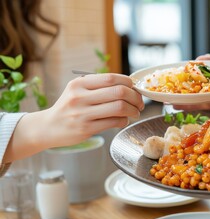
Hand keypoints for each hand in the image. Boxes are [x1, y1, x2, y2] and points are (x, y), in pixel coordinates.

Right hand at [4, 74, 144, 162]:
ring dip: (133, 110)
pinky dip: (124, 121)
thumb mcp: (78, 90)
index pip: (111, 78)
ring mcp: (82, 113)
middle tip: (140, 103)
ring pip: (119, 107)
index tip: (135, 89)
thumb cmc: (69, 107)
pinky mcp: (86, 129)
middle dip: (135, 97)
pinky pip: (114, 122)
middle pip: (119, 92)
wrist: (48, 127)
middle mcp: (80, 97)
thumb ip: (99, 86)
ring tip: (135, 112)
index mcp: (79, 83)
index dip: (129, 83)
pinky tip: (124, 121)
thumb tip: (130, 86)